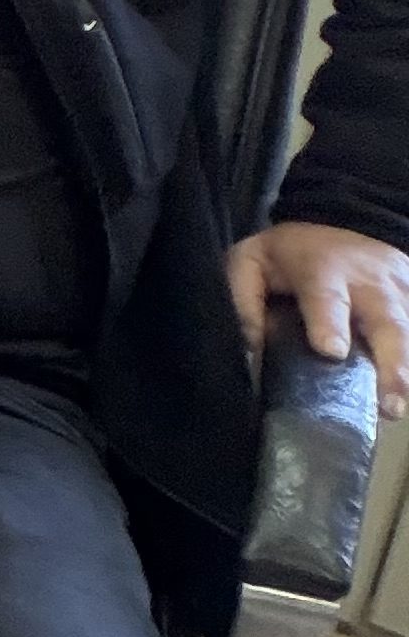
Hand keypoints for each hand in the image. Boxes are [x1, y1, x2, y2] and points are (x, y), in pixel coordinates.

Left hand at [228, 222, 408, 420]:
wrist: (348, 226)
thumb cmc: (294, 253)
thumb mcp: (254, 259)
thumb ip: (244, 297)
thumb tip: (250, 348)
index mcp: (323, 272)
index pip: (326, 298)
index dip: (329, 324)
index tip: (331, 352)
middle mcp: (371, 286)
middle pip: (388, 325)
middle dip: (391, 364)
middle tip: (388, 405)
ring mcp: (403, 298)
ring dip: (405, 373)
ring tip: (395, 411)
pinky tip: (402, 394)